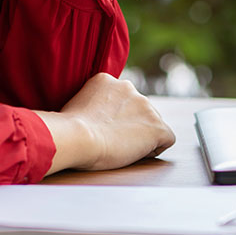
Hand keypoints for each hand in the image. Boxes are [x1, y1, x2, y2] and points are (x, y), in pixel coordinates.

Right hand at [58, 73, 175, 170]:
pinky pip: (166, 139)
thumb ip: (91, 105)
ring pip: (151, 123)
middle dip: (130, 124)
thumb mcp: (76, 105)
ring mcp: (145, 106)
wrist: (78, 136)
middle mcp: (129, 88)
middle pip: (138, 110)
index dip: (115, 117)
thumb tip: (95, 117)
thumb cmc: (69, 130)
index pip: (120, 99)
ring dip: (140, 136)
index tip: (103, 129)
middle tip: (111, 141)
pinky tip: (136, 153)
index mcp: (106, 80)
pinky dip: (154, 148)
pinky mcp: (157, 127)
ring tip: (120, 148)